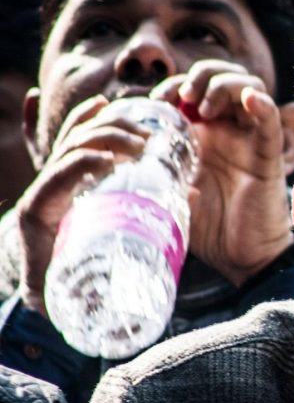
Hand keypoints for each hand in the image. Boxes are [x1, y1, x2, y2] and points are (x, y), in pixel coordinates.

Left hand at [15, 96, 147, 312]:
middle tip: (145, 146)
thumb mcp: (58, 295)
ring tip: (142, 133)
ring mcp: (55, 180)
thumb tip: (96, 298)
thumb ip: (78, 293)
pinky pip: (74, 137)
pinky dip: (88, 117)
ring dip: (107, 125)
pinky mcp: (69, 177)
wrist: (41, 282)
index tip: (119, 163)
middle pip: (71, 146)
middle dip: (107, 137)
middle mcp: (44, 189)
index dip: (83, 161)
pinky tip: (106, 104)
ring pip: (74, 136)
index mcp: (38, 213)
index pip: (57, 174)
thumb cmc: (55, 290)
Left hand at [150, 60, 293, 286]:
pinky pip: (270, 121)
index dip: (175, 84)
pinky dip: (262, 103)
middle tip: (182, 97)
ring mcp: (250, 140)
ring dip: (224, 85)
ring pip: (248, 87)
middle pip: (223, 77)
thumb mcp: (170, 190)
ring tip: (205, 105)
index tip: (156, 101)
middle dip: (200, 76)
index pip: (195, 89)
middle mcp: (229, 131)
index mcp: (205, 135)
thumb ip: (153, 169)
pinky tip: (250, 100)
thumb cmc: (208, 228)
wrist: (240, 259)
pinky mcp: (268, 156)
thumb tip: (127, 150)